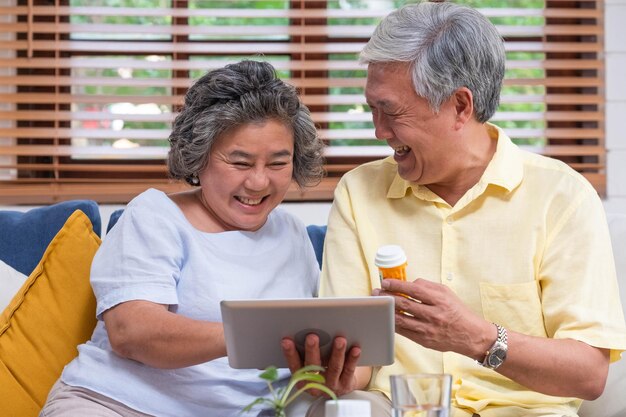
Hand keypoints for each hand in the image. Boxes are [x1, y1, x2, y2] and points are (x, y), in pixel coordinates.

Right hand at [281, 334, 360, 396]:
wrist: (337, 387)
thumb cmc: (320, 370)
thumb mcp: (308, 365)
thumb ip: (304, 353)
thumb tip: (302, 331)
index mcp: (302, 378)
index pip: (294, 365)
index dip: (289, 353)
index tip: (286, 340)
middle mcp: (315, 384)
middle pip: (313, 366)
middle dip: (312, 351)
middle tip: (312, 337)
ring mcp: (331, 385)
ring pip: (334, 367)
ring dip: (337, 353)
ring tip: (340, 340)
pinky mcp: (345, 384)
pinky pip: (349, 370)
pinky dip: (352, 359)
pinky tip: (355, 349)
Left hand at [373, 278, 492, 358]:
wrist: (470, 335)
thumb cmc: (457, 311)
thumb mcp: (446, 292)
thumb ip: (427, 286)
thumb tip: (408, 283)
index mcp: (439, 300)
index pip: (414, 290)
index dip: (397, 285)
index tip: (386, 282)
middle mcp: (433, 314)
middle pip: (404, 304)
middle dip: (387, 297)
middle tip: (377, 293)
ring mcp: (428, 329)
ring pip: (401, 319)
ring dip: (387, 311)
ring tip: (379, 305)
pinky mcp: (424, 341)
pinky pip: (404, 332)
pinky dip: (393, 324)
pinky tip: (387, 317)